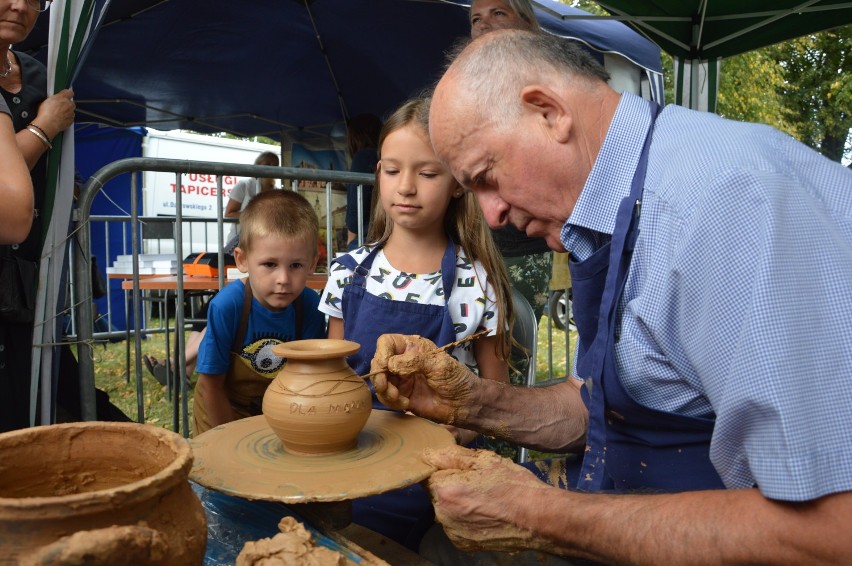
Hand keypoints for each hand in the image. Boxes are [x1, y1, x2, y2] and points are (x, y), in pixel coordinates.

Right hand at [34, 88, 74, 138]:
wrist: (47, 124)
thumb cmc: (44, 111)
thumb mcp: (46, 101)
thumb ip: (53, 99)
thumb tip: (54, 100)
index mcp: (62, 97)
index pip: (70, 92)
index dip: (67, 94)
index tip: (65, 96)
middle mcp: (69, 104)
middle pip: (71, 103)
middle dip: (67, 104)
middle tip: (60, 108)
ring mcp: (71, 113)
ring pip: (71, 111)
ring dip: (67, 112)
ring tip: (59, 115)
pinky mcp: (71, 121)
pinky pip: (70, 118)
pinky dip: (67, 119)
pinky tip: (61, 121)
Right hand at [369, 333, 475, 424]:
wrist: (463, 404)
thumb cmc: (455, 379)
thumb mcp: (438, 365)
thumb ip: (414, 361)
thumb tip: (390, 364)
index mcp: (412, 347)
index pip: (387, 342)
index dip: (382, 352)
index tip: (386, 365)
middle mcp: (403, 361)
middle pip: (378, 362)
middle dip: (379, 375)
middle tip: (386, 386)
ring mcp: (401, 379)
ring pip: (379, 381)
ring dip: (384, 390)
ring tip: (398, 397)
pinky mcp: (401, 396)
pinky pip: (385, 397)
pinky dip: (391, 401)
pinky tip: (406, 403)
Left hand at [423, 445, 552, 552]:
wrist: (538, 518)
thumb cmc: (513, 485)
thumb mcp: (484, 460)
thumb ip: (451, 456)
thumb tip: (429, 454)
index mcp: (444, 490)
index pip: (429, 474)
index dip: (444, 469)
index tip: (461, 470)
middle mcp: (442, 515)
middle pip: (436, 493)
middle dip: (450, 486)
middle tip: (477, 482)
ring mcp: (452, 532)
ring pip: (446, 510)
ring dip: (457, 504)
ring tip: (484, 499)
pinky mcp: (463, 544)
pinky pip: (456, 525)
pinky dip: (466, 519)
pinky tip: (486, 514)